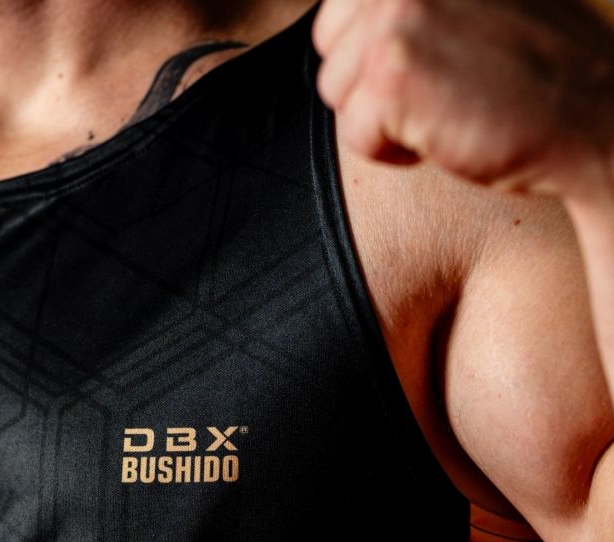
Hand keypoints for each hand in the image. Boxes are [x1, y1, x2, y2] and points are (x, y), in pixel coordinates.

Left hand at [312, 0, 613, 200]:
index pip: (340, 4)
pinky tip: (442, 136)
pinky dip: (389, 151)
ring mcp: (397, 11)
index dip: (372, 46)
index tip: (429, 57)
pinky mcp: (393, 72)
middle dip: (370, 79)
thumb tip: (341, 13)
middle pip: (329, 43)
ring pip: (335, 89)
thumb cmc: (529, 66)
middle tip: (438, 85)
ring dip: (381, 114)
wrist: (590, 117)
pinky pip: (351, 131)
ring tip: (443, 106)